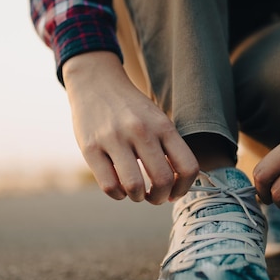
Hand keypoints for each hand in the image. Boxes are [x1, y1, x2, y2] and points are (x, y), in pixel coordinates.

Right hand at [63, 51, 198, 203]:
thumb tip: (177, 185)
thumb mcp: (157, 119)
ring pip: (134, 187)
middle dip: (160, 197)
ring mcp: (114, 139)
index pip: (188, 166)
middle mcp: (141, 131)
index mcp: (163, 126)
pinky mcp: (90, 148)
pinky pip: (109, 186)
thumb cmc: (131, 108)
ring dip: (138, 197)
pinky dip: (117, 194)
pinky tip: (118, 187)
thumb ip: (168, 147)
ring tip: (136, 192)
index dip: (184, 188)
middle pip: (163, 181)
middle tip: (154, 196)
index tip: (175, 192)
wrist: (96, 82)